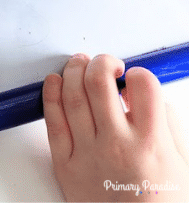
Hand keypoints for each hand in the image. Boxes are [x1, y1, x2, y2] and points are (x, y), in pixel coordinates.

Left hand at [43, 54, 188, 200]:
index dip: (138, 74)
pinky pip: (53, 122)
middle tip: (104, 63)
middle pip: (99, 83)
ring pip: (72, 97)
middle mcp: (117, 143)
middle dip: (101, 62)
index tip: (133, 77)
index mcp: (151, 142)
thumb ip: (167, 126)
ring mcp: (87, 152)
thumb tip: (149, 95)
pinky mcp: (65, 164)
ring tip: (79, 63)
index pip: (143, 86)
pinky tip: (54, 81)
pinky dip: (50, 96)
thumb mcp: (180, 163)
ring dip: (73, 71)